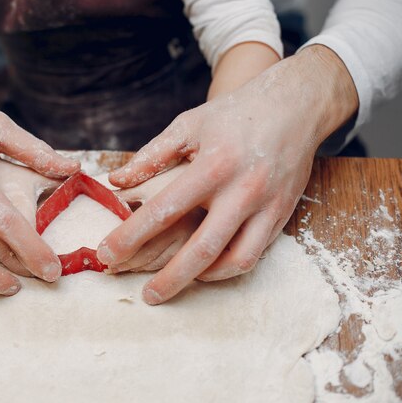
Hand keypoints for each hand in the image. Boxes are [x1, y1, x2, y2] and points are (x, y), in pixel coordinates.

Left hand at [97, 45, 357, 304]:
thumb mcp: (189, 125)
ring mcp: (266, 205)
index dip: (131, 235)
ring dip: (201, 279)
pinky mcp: (281, 215)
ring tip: (174, 285)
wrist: (294, 105)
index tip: (107, 253)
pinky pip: (254, 254)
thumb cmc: (234, 115)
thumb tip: (115, 182)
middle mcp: (242, 190)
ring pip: (233, 260)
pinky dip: (227, 268)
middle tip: (145, 296)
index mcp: (212, 165)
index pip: (163, 209)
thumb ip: (152, 156)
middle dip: (169, 278)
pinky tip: (206, 270)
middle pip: (201, 248)